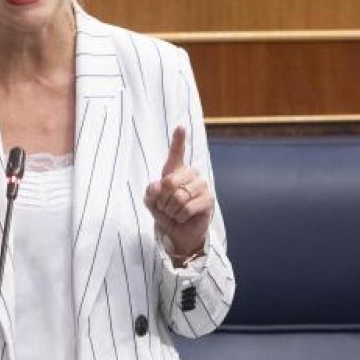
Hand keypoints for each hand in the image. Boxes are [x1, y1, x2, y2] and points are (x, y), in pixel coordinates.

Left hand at [143, 126, 213, 263]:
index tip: (180, 126)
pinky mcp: (208, 200)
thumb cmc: (165, 212)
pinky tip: (183, 217)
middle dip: (162, 200)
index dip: (178, 139)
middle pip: (169, 182)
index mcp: (176, 170)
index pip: (177, 152)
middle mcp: (191, 173)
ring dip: (171, 210)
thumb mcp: (151, 202)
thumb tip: (158, 185)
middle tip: (166, 207)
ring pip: (178, 197)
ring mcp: (202, 185)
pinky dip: (179, 217)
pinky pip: (186, 208)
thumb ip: (150, 192)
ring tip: (175, 212)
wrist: (178, 232)